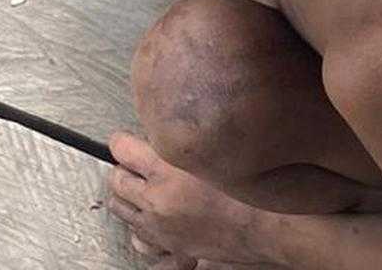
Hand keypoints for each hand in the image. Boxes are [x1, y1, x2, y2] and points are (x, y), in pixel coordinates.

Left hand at [106, 133, 270, 264]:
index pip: (122, 148)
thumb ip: (185, 145)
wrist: (264, 228)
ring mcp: (158, 225)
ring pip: (120, 207)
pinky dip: (138, 222)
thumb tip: (165, 136)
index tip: (126, 139)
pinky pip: (136, 234)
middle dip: (124, 167)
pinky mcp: (166, 244)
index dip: (123, 141)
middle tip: (136, 161)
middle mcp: (157, 199)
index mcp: (167, 171)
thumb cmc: (249, 190)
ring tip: (141, 186)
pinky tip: (152, 214)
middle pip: (116, 179)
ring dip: (126, 194)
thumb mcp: (215, 153)